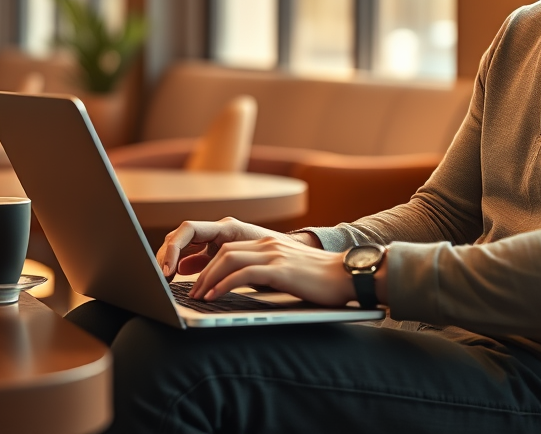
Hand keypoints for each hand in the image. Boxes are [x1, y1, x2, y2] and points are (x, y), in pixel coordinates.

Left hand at [183, 236, 355, 304]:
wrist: (348, 275)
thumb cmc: (321, 280)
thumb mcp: (288, 270)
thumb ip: (267, 271)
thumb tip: (243, 285)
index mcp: (269, 243)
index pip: (229, 246)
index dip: (209, 262)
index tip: (197, 280)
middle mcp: (268, 244)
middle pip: (223, 250)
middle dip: (203, 271)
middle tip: (191, 291)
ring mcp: (274, 254)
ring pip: (228, 259)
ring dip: (208, 278)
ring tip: (198, 296)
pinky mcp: (280, 269)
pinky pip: (243, 274)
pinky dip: (224, 284)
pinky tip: (214, 296)